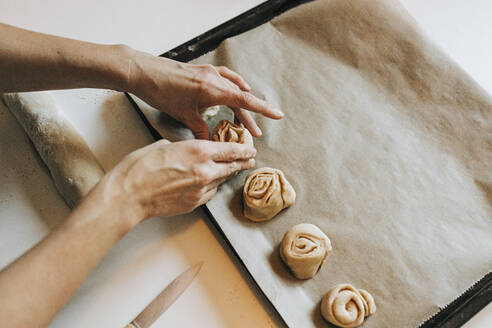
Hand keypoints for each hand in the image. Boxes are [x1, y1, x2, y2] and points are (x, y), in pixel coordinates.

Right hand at [103, 139, 255, 220]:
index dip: (243, 149)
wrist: (129, 195)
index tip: (250, 149)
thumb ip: (180, 148)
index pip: (230, 149)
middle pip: (232, 166)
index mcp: (198, 151)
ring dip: (228, 174)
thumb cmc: (140, 168)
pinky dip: (212, 186)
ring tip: (233, 170)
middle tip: (250, 160)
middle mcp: (205, 170)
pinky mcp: (194, 203)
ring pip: (222, 180)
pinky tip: (210, 183)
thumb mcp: (162, 146)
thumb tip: (183, 151)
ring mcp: (201, 189)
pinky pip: (210, 192)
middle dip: (243, 162)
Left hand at [128, 51, 283, 138]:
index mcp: (213, 89)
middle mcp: (215, 79)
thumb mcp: (183, 114)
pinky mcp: (203, 71)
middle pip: (240, 98)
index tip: (278, 115)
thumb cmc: (162, 92)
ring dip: (240, 104)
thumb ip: (201, 128)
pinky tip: (235, 90)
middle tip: (254, 134)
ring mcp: (209, 73)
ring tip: (243, 121)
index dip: (263, 109)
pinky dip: (233, 86)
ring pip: (233, 89)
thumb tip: (211, 142)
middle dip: (249, 117)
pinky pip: (225, 78)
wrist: (144, 72)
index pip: (245, 100)